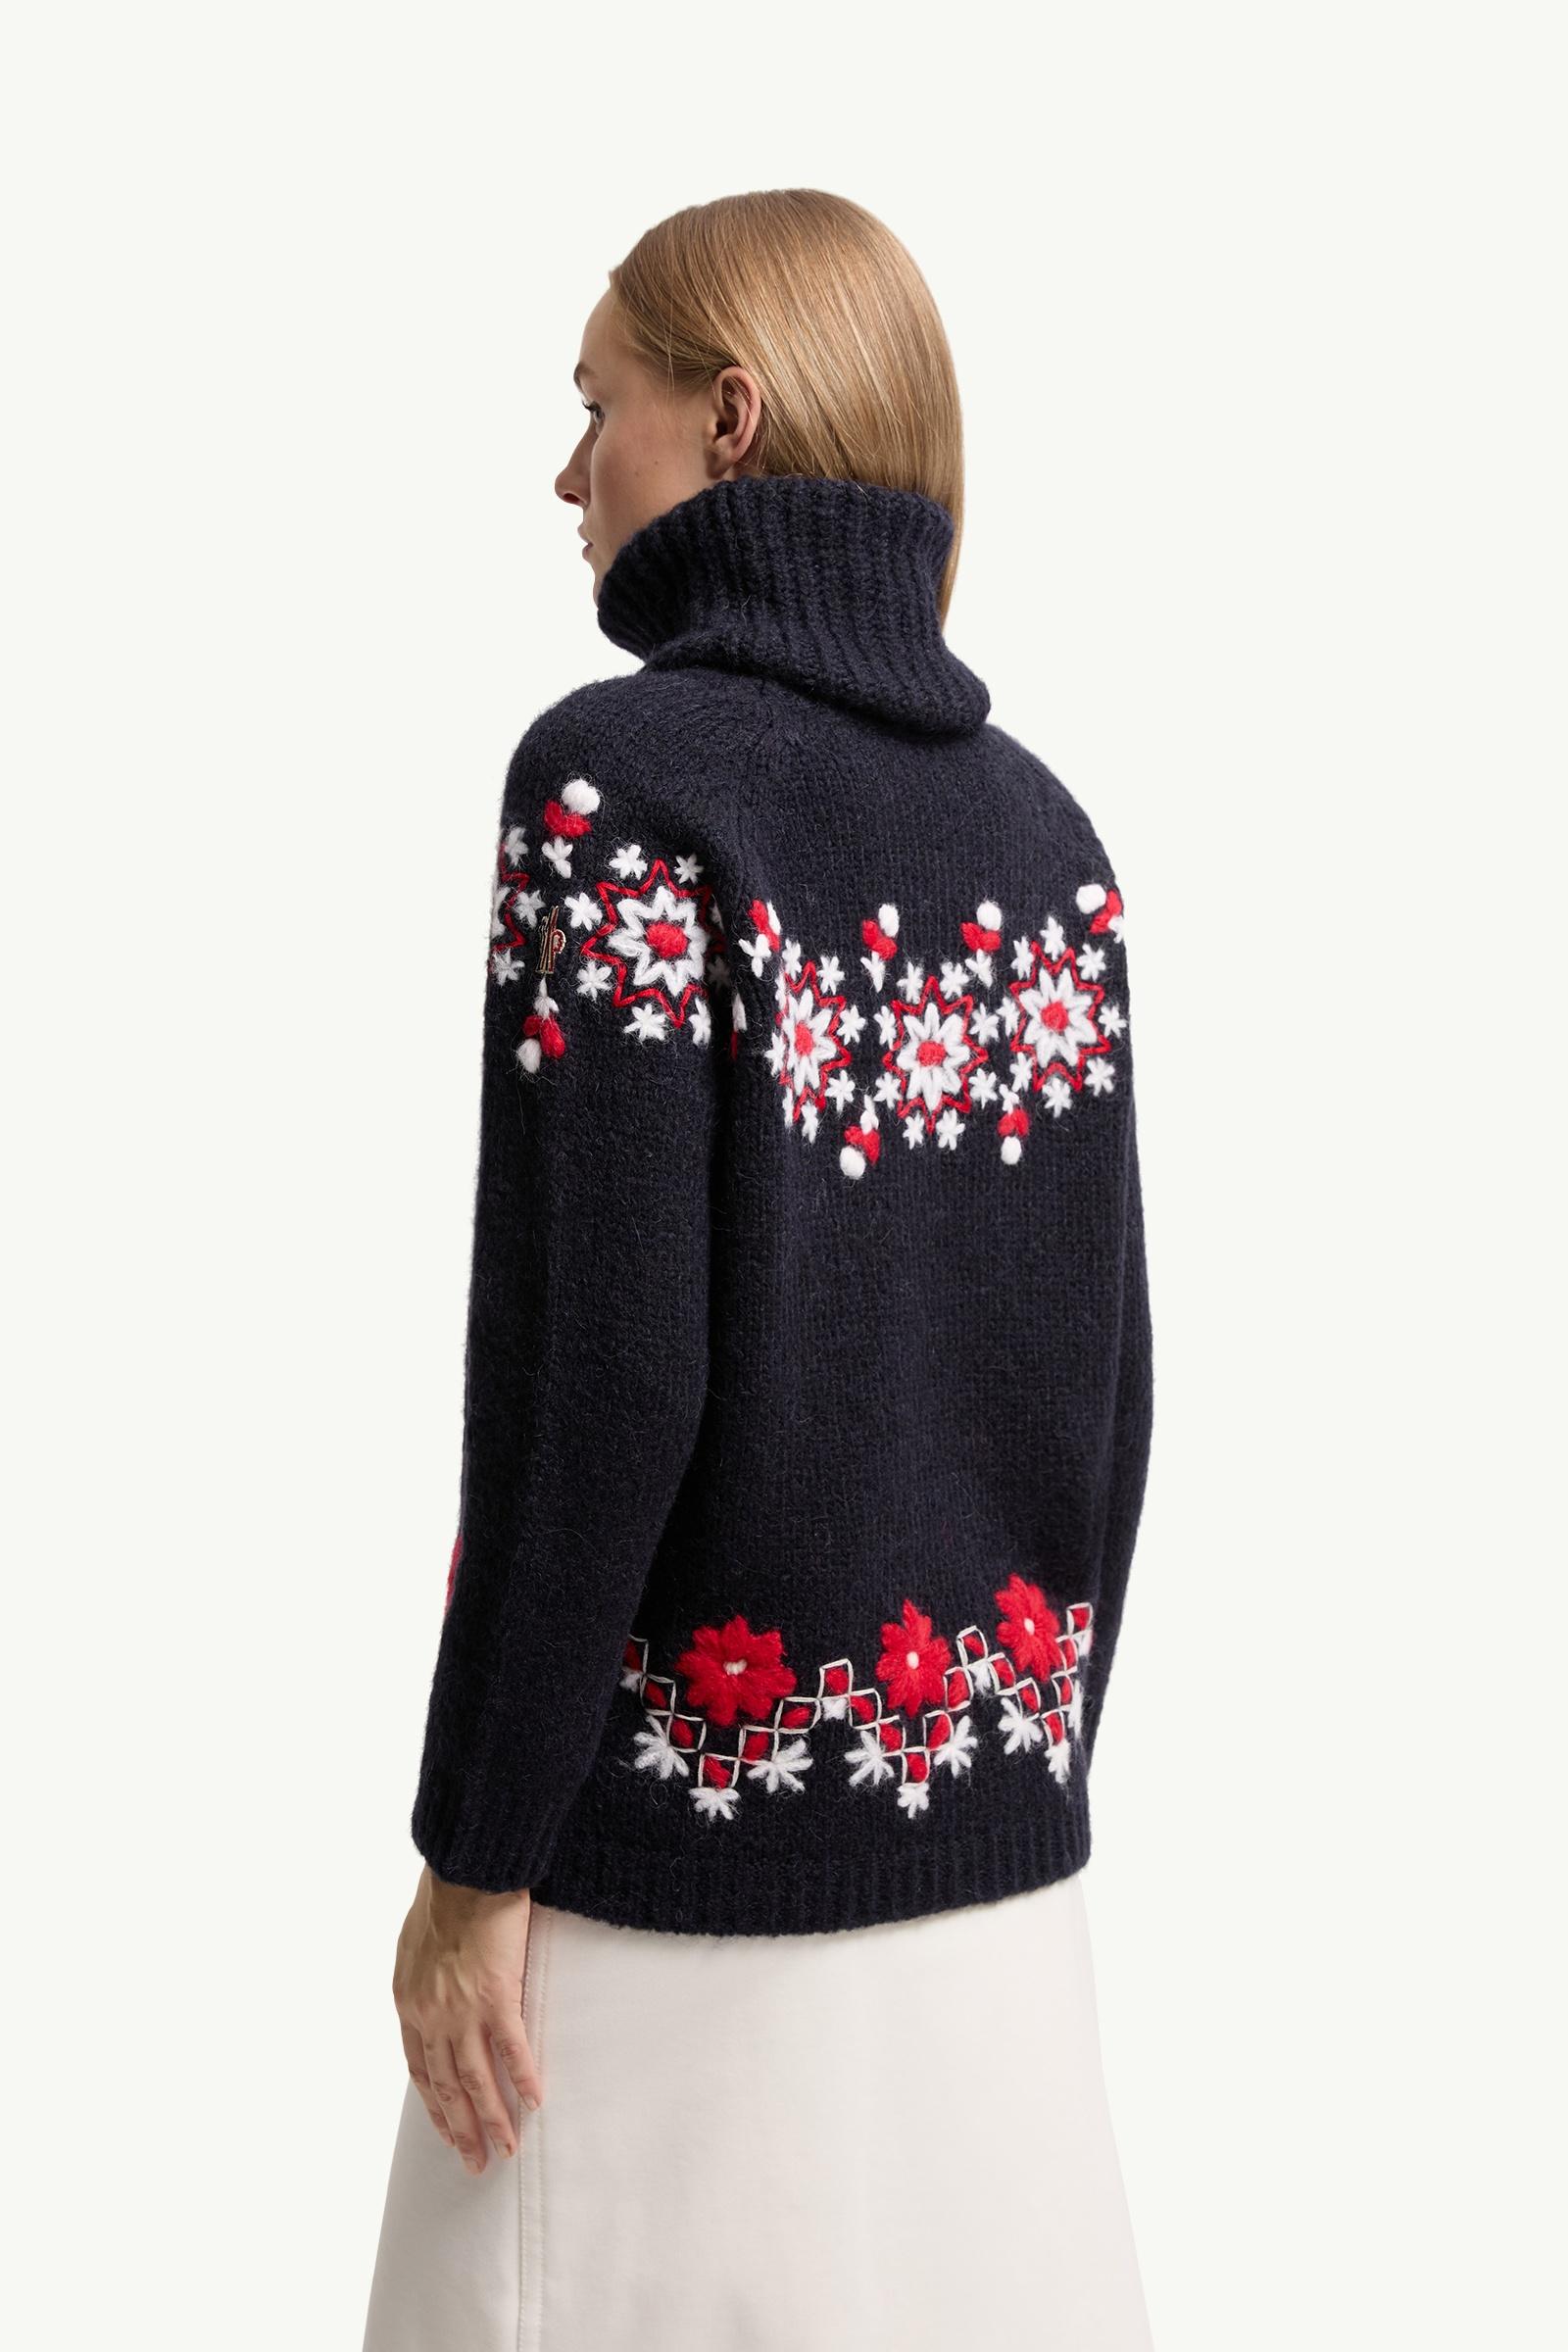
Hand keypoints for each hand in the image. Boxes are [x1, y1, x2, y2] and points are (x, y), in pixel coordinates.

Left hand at [392, 1862, 544, 2171]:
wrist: (466, 1867)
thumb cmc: (445, 1893)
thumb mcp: (416, 1944)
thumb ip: (424, 1978)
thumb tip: (436, 1993)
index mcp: (408, 2002)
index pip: (419, 2069)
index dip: (435, 2104)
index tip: (449, 2132)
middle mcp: (430, 2014)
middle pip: (445, 2085)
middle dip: (461, 2129)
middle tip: (476, 2163)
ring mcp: (462, 2008)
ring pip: (475, 2078)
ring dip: (491, 2119)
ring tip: (504, 2149)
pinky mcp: (495, 1995)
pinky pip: (511, 2049)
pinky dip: (522, 2078)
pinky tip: (534, 2102)